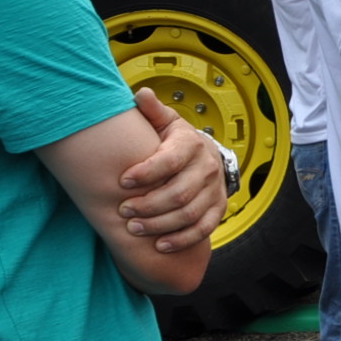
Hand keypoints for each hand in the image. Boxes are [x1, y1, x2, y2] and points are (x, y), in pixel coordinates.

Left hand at [117, 88, 226, 253]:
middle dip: (149, 205)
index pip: (171, 160)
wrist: (204, 156)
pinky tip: (160, 245)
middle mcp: (207, 167)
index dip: (147, 172)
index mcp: (191, 143)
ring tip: (134, 229)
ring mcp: (214, 190)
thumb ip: (152, 111)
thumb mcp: (164, 122)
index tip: (122, 181)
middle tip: (123, 211)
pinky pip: (203, 229)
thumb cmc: (174, 140)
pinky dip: (182, 240)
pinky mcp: (218, 209)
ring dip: (161, 225)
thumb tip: (141, 94)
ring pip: (190, 214)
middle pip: (180, 193)